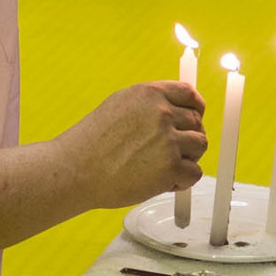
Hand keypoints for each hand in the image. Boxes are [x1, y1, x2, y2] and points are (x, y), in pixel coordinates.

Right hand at [65, 81, 206, 209]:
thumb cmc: (91, 143)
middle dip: (188, 137)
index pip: (189, 93)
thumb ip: (149, 105)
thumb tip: (174, 110)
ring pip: (199, 146)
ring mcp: (168, 140)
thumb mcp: (118, 106)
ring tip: (162, 166)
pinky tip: (161, 181)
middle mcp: (161, 113)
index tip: (196, 117)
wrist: (76, 169)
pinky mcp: (170, 167)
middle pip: (197, 122)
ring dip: (187, 158)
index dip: (196, 107)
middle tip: (171, 151)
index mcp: (148, 94)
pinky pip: (194, 172)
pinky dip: (181, 180)